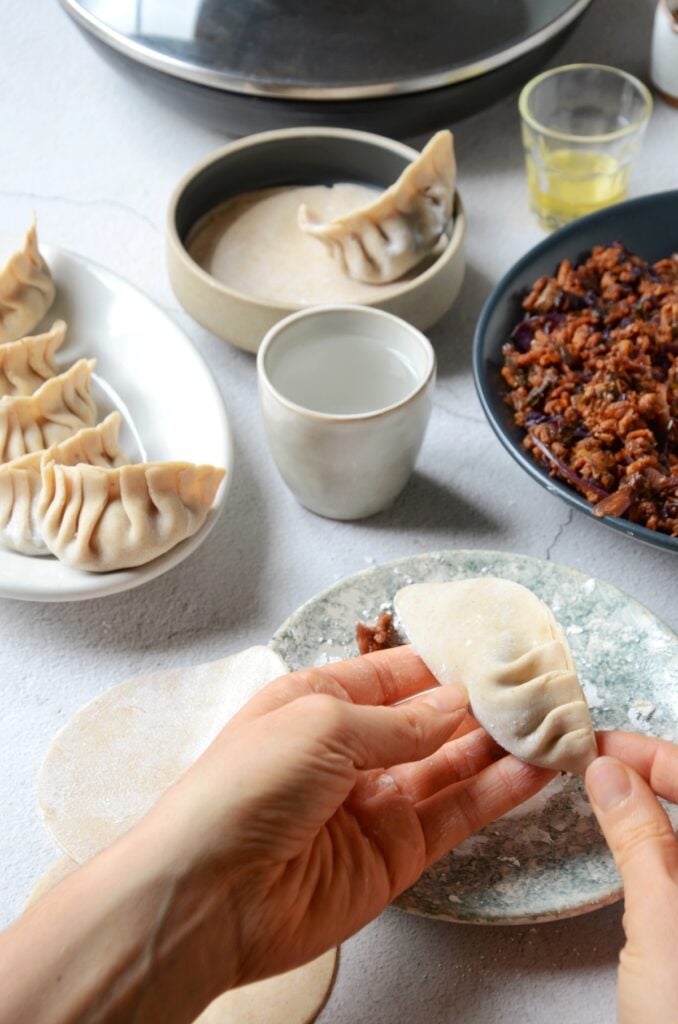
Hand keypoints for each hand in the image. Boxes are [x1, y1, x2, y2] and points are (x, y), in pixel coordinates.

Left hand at [149, 645, 554, 999]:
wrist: (209, 895)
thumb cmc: (246, 787)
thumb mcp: (320, 727)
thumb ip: (398, 722)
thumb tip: (455, 706)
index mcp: (316, 702)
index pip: (391, 675)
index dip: (440, 665)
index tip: (493, 652)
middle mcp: (349, 750)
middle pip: (427, 721)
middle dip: (477, 704)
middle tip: (534, 688)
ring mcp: (374, 803)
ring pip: (451, 767)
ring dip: (497, 747)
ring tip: (547, 723)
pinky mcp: (396, 853)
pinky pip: (455, 816)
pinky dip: (496, 794)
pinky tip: (533, 771)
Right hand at [586, 733, 677, 1023]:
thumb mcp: (665, 921)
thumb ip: (641, 837)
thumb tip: (610, 769)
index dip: (654, 754)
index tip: (598, 748)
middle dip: (655, 770)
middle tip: (599, 761)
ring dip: (656, 801)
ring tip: (609, 786)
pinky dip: (658, 840)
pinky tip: (633, 838)